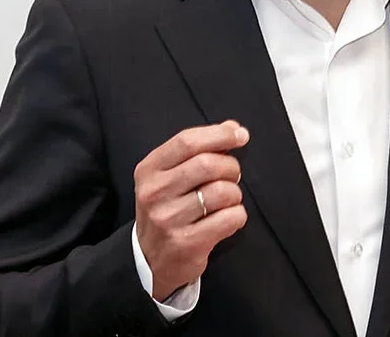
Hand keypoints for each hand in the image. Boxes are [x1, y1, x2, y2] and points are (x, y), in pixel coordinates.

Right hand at [133, 120, 249, 301]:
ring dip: (235, 194)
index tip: (240, 135)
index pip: (187, 141)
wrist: (148, 261)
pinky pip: (230, 218)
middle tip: (232, 175)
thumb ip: (197, 150)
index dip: (219, 134)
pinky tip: (227, 219)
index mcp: (149, 170)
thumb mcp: (169, 177)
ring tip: (227, 201)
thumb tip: (232, 127)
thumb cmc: (166, 210)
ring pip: (223, 192)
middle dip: (231, 167)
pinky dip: (237, 216)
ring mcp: (169, 219)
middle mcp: (154, 193)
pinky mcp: (186, 243)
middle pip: (208, 164)